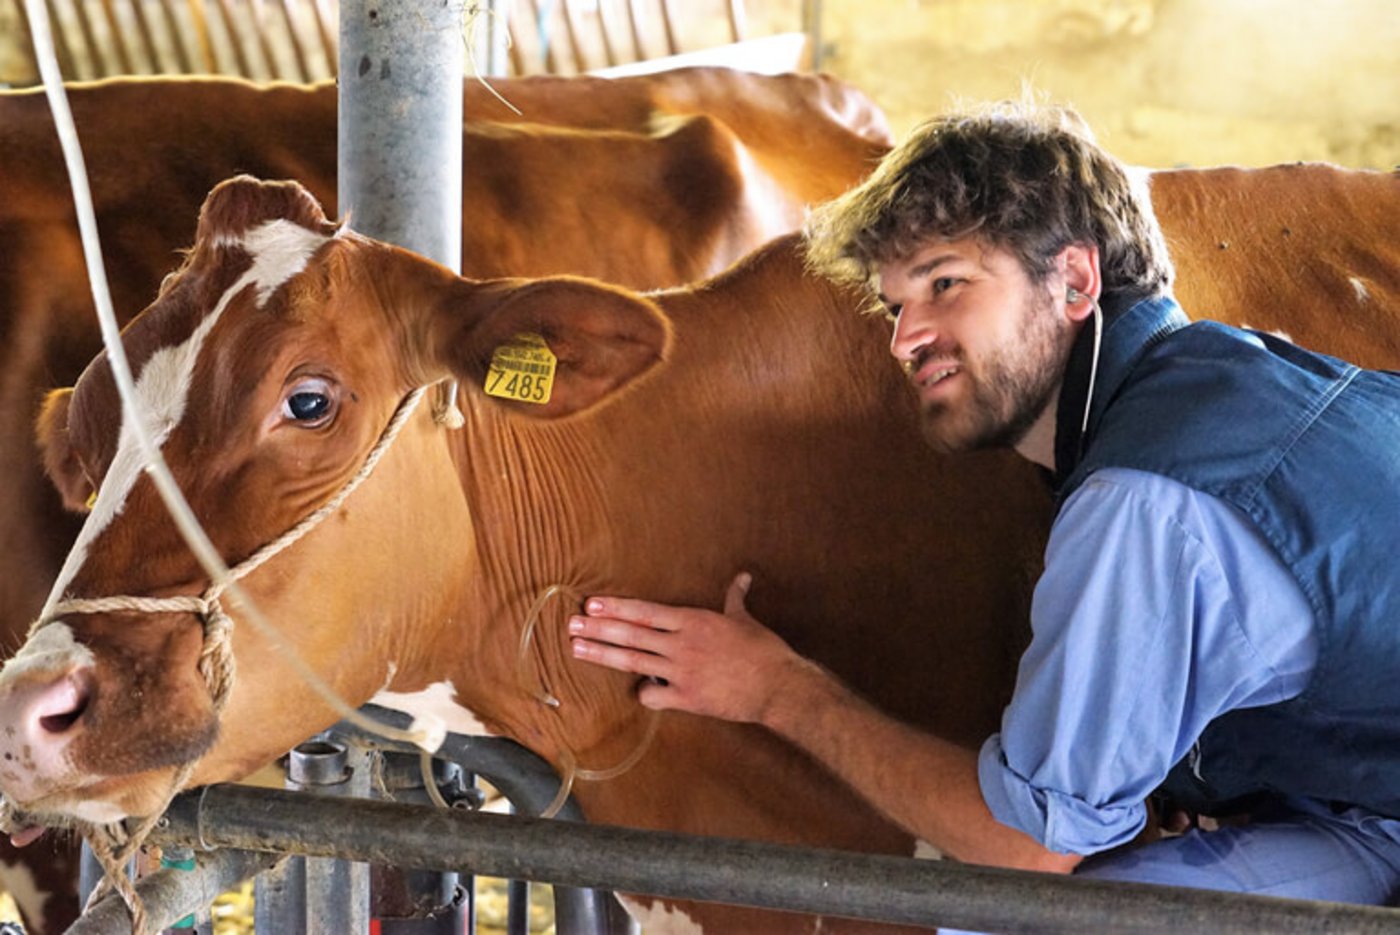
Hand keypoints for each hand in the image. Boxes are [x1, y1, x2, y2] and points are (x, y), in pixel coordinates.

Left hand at [568, 572, 810, 723]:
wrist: (777, 686)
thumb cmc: (763, 651)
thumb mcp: (746, 619)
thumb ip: (735, 598)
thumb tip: (742, 578)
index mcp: (693, 622)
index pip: (646, 612)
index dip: (617, 607)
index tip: (593, 603)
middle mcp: (681, 645)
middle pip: (631, 635)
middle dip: (599, 628)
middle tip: (572, 624)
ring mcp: (681, 673)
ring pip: (633, 662)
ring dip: (603, 655)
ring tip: (578, 648)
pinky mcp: (686, 699)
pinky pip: (653, 696)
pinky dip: (644, 693)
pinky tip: (641, 692)